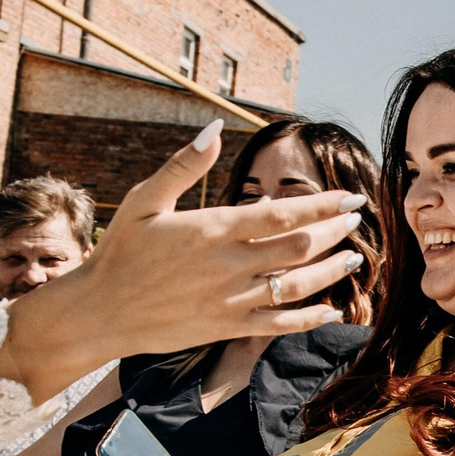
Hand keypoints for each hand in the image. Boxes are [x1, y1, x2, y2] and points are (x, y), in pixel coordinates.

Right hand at [29, 123, 368, 360]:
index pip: (281, 214)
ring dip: (330, 272)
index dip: (322, 206)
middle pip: (297, 248)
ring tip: (353, 257)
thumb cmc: (120, 251)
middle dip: (333, 232)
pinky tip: (331, 310)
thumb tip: (213, 126)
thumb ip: (182, 165)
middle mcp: (226, 266)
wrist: (99, 310)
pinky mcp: (224, 328)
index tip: (349, 198)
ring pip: (294, 287)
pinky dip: (308, 319)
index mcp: (210, 230)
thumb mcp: (144, 200)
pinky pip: (276, 326)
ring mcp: (228, 301)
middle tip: (355, 220)